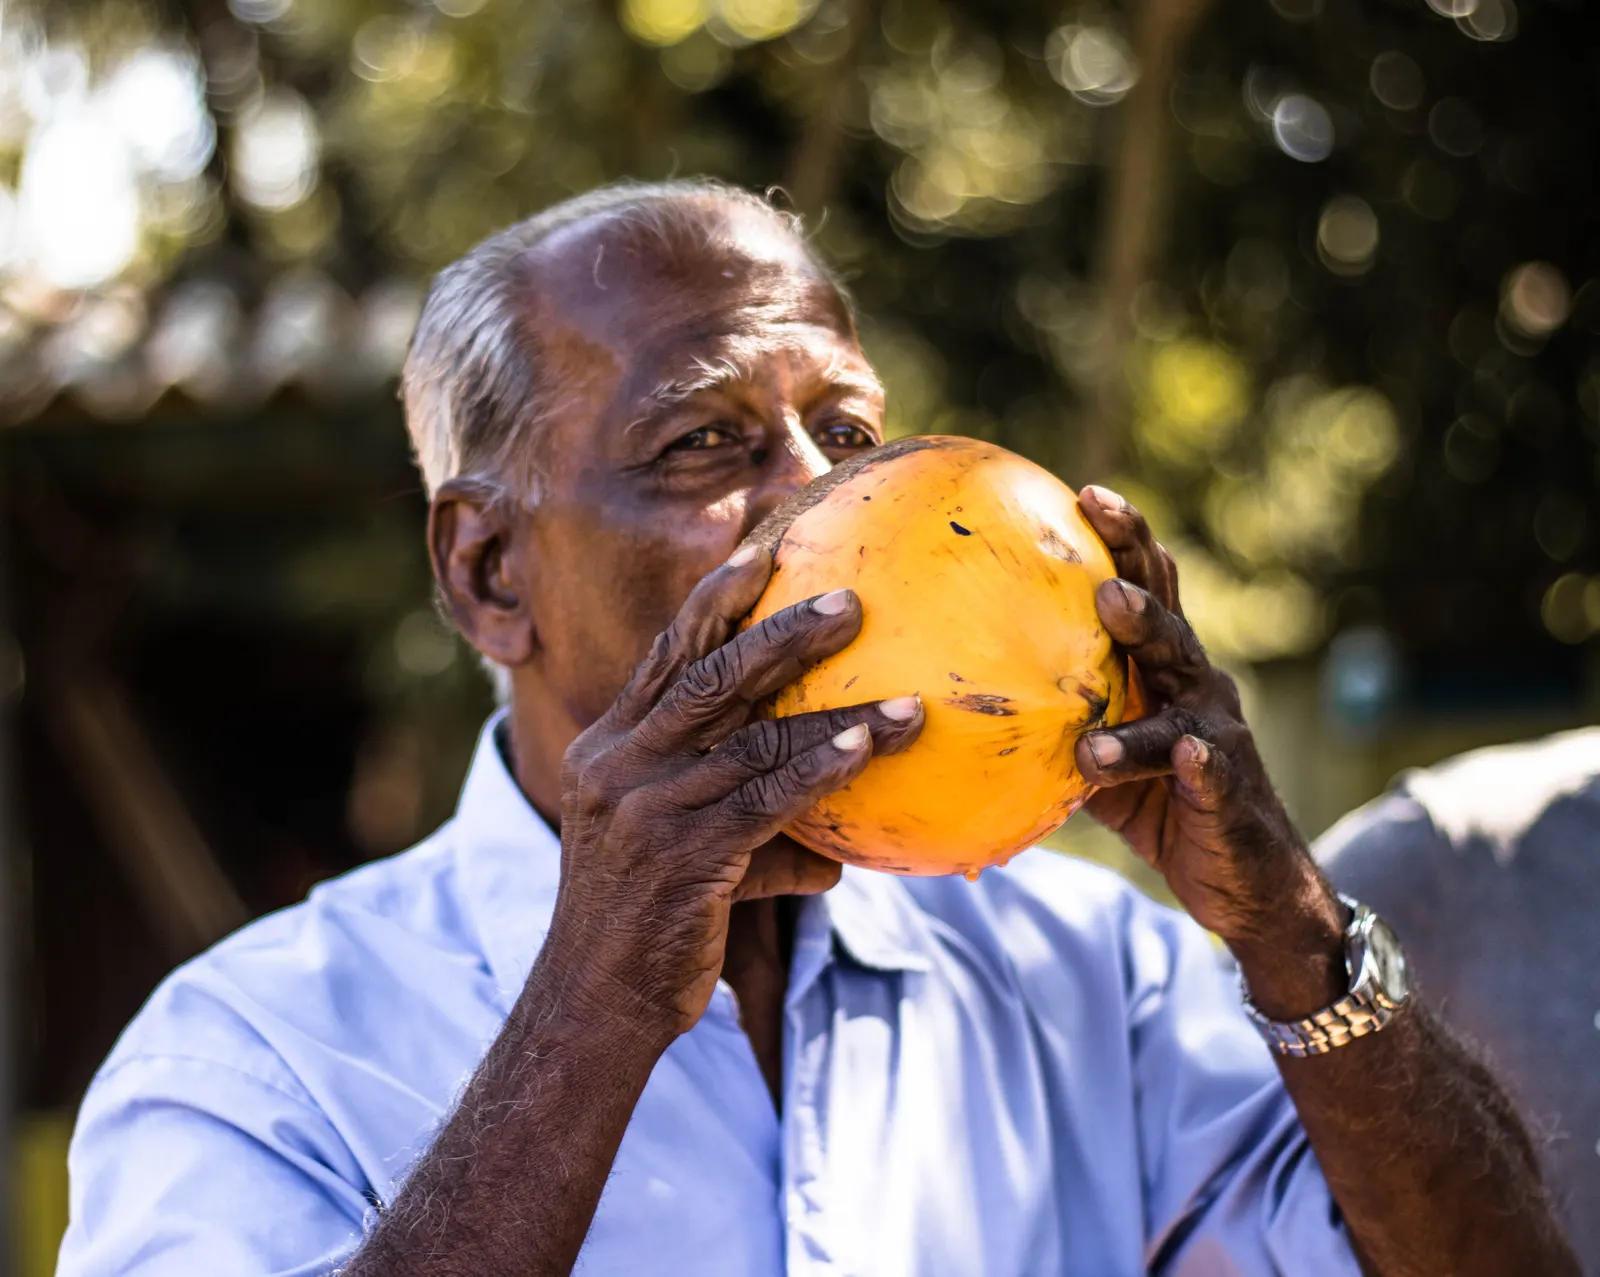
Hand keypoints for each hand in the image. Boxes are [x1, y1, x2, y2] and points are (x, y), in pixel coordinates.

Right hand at [545, 546, 923, 1040]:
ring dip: (836, 711)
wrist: (593, 1006)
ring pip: (751, 735)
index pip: (668, 655)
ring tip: (906, 701)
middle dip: (781, 629)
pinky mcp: (681, 856)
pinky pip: (765, 801)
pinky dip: (820, 770)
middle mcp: (621, 763)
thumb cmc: (646, 926)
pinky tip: (868, 751)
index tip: (764, 554)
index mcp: (612, 747)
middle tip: (850, 600)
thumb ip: (747, 830)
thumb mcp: (682, 854)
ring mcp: (647, 807)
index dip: (716, 601)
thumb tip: (833, 853)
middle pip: (708, 672)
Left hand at [1073, 487, 1344, 1015]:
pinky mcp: (1228, 792)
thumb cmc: (1163, 813)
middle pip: (1165, 614)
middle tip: (1097, 515)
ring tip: (1111, 608)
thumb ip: (1055, 731)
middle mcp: (1196, 690)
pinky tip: (1186, 754)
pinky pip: (1208, 771)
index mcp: (1164, 676)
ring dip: (1147, 637)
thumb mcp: (1101, 765)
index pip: (1145, 594)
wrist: (1247, 888)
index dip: (1124, 542)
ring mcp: (1216, 736)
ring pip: (1181, 679)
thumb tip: (967, 714)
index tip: (1085, 493)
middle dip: (1134, 560)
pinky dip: (1194, 761)